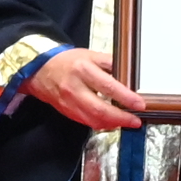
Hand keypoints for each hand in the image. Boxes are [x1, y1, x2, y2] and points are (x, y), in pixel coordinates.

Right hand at [27, 45, 151, 130]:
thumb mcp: (91, 55)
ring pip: (93, 120)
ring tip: (127, 122)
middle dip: (121, 118)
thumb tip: (130, 76)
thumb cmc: (68, 61)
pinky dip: (101, 124)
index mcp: (83, 70)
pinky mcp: (67, 112)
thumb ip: (110, 64)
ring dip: (113, 124)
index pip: (108, 86)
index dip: (125, 98)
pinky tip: (111, 122)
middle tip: (136, 121)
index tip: (139, 104)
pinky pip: (87, 122)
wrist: (40, 69)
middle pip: (100, 109)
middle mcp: (75, 88)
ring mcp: (70, 103)